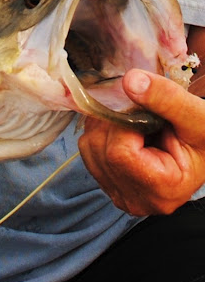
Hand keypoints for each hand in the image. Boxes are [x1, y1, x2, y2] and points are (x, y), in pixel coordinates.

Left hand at [78, 69, 204, 214]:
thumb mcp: (198, 117)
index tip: (149, 118)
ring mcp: (119, 195)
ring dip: (109, 126)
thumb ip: (167, 99)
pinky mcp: (107, 185)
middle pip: (99, 148)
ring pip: (89, 146)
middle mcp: (135, 201)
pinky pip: (88, 149)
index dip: (127, 125)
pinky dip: (103, 133)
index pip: (119, 153)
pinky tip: (129, 134)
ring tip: (141, 128)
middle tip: (147, 120)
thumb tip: (130, 80)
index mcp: (162, 190)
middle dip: (118, 123)